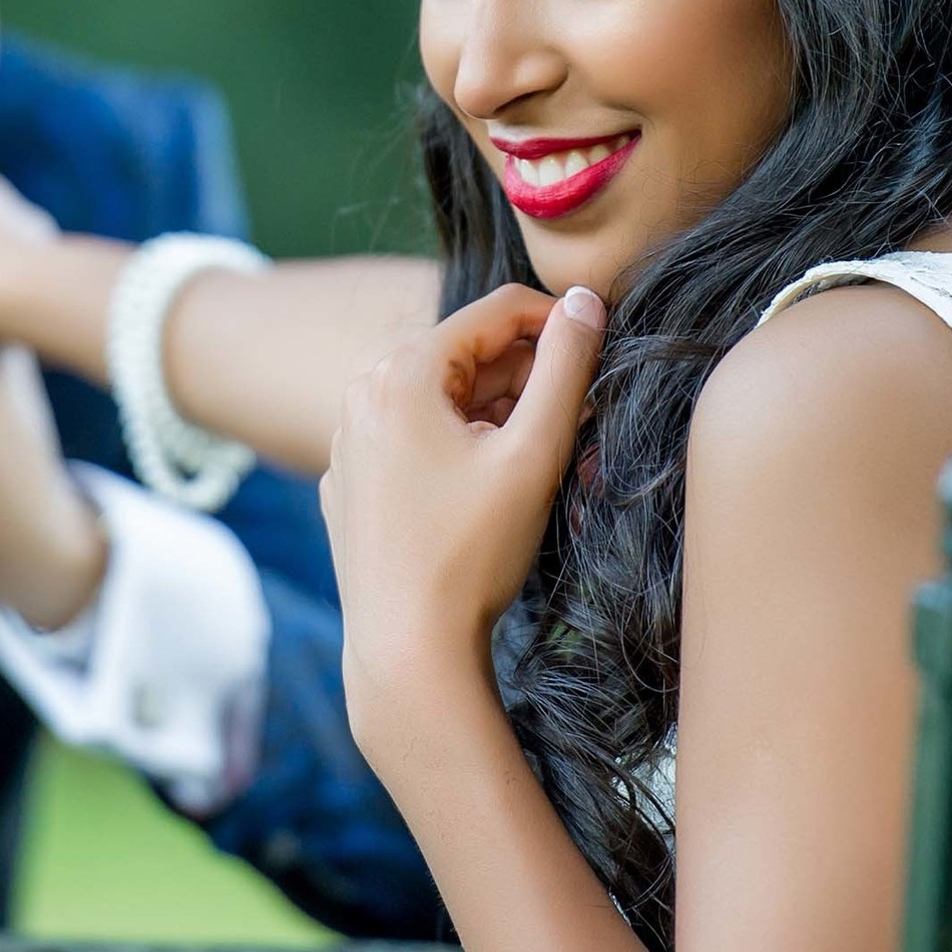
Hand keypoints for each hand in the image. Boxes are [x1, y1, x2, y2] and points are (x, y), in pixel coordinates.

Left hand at [320, 283, 605, 750]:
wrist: (406, 650)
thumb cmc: (472, 554)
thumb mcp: (533, 452)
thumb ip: (565, 366)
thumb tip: (583, 301)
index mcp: (401, 372)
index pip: (496, 311)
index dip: (558, 324)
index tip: (602, 353)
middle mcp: (362, 393)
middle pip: (467, 356)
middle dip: (528, 381)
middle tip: (582, 425)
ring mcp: (349, 440)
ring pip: (442, 401)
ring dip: (498, 417)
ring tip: (542, 464)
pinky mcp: (350, 482)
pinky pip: (413, 440)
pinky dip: (457, 449)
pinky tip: (487, 494)